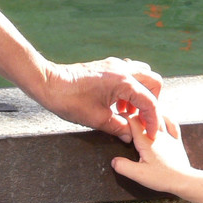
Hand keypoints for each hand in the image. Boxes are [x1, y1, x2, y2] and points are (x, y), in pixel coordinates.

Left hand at [39, 57, 162, 141]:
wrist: (49, 83)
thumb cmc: (70, 100)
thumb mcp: (96, 119)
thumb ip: (118, 127)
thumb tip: (130, 136)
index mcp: (123, 82)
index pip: (150, 102)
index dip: (154, 120)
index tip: (152, 134)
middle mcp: (123, 69)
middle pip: (153, 82)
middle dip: (153, 102)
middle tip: (143, 119)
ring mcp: (115, 66)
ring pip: (142, 75)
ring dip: (141, 94)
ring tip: (128, 113)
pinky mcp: (107, 66)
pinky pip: (129, 74)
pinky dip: (130, 88)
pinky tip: (118, 104)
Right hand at [111, 114, 192, 194]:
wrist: (183, 180)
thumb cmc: (162, 178)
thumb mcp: (139, 175)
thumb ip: (123, 166)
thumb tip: (113, 160)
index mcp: (146, 141)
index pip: (132, 121)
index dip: (124, 117)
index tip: (117, 118)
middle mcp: (157, 135)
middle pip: (144, 117)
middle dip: (134, 114)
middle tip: (126, 116)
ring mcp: (168, 136)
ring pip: (157, 117)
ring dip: (148, 114)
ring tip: (141, 114)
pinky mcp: (176, 141)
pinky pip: (172, 123)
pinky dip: (165, 118)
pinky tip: (162, 118)